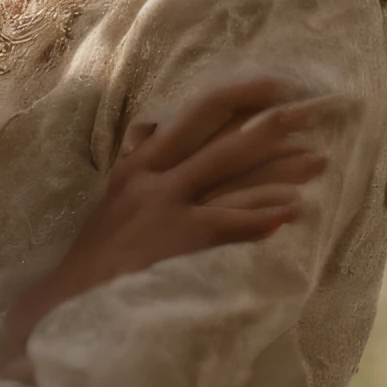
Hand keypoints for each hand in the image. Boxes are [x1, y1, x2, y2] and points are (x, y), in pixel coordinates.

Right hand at [0, 77, 333, 374]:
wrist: (67, 299)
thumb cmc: (94, 256)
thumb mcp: (110, 197)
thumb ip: (134, 160)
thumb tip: (148, 127)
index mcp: (139, 164)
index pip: (194, 117)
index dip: (236, 98)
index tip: (272, 87)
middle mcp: (152, 177)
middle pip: (221, 139)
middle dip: (271, 124)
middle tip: (315, 111)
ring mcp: (163, 206)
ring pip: (230, 174)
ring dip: (279, 168)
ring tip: (319, 162)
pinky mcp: (174, 240)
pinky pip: (226, 223)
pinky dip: (260, 216)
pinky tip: (292, 212)